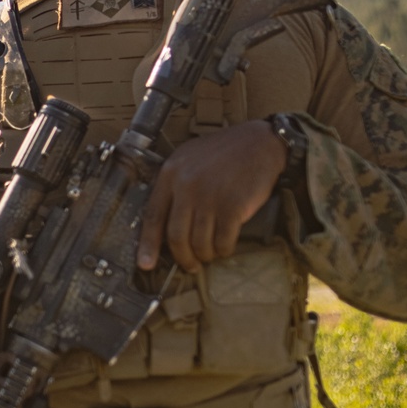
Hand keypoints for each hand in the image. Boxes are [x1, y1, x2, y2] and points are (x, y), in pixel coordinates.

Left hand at [137, 120, 286, 273]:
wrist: (260, 143)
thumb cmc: (226, 152)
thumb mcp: (190, 159)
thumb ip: (176, 184)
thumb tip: (167, 219)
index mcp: (171, 173)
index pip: (152, 215)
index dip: (148, 244)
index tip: (145, 264)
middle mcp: (186, 186)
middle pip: (176, 235)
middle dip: (183, 257)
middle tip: (190, 265)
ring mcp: (209, 197)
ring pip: (199, 242)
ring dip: (205, 255)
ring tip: (210, 254)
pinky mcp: (232, 206)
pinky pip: (223, 241)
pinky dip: (223, 249)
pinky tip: (225, 247)